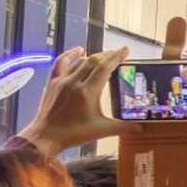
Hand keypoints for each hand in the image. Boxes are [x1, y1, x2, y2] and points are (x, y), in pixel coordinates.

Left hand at [20, 47, 136, 156]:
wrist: (44, 137)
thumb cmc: (73, 134)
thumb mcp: (101, 130)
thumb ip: (123, 127)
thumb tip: (141, 127)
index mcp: (88, 91)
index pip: (105, 68)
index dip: (116, 57)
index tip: (126, 49)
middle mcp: (75, 82)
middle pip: (94, 61)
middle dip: (108, 55)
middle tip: (118, 53)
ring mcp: (62, 81)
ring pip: (80, 61)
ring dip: (93, 56)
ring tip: (104, 55)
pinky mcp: (52, 83)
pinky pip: (61, 63)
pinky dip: (70, 54)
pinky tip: (78, 50)